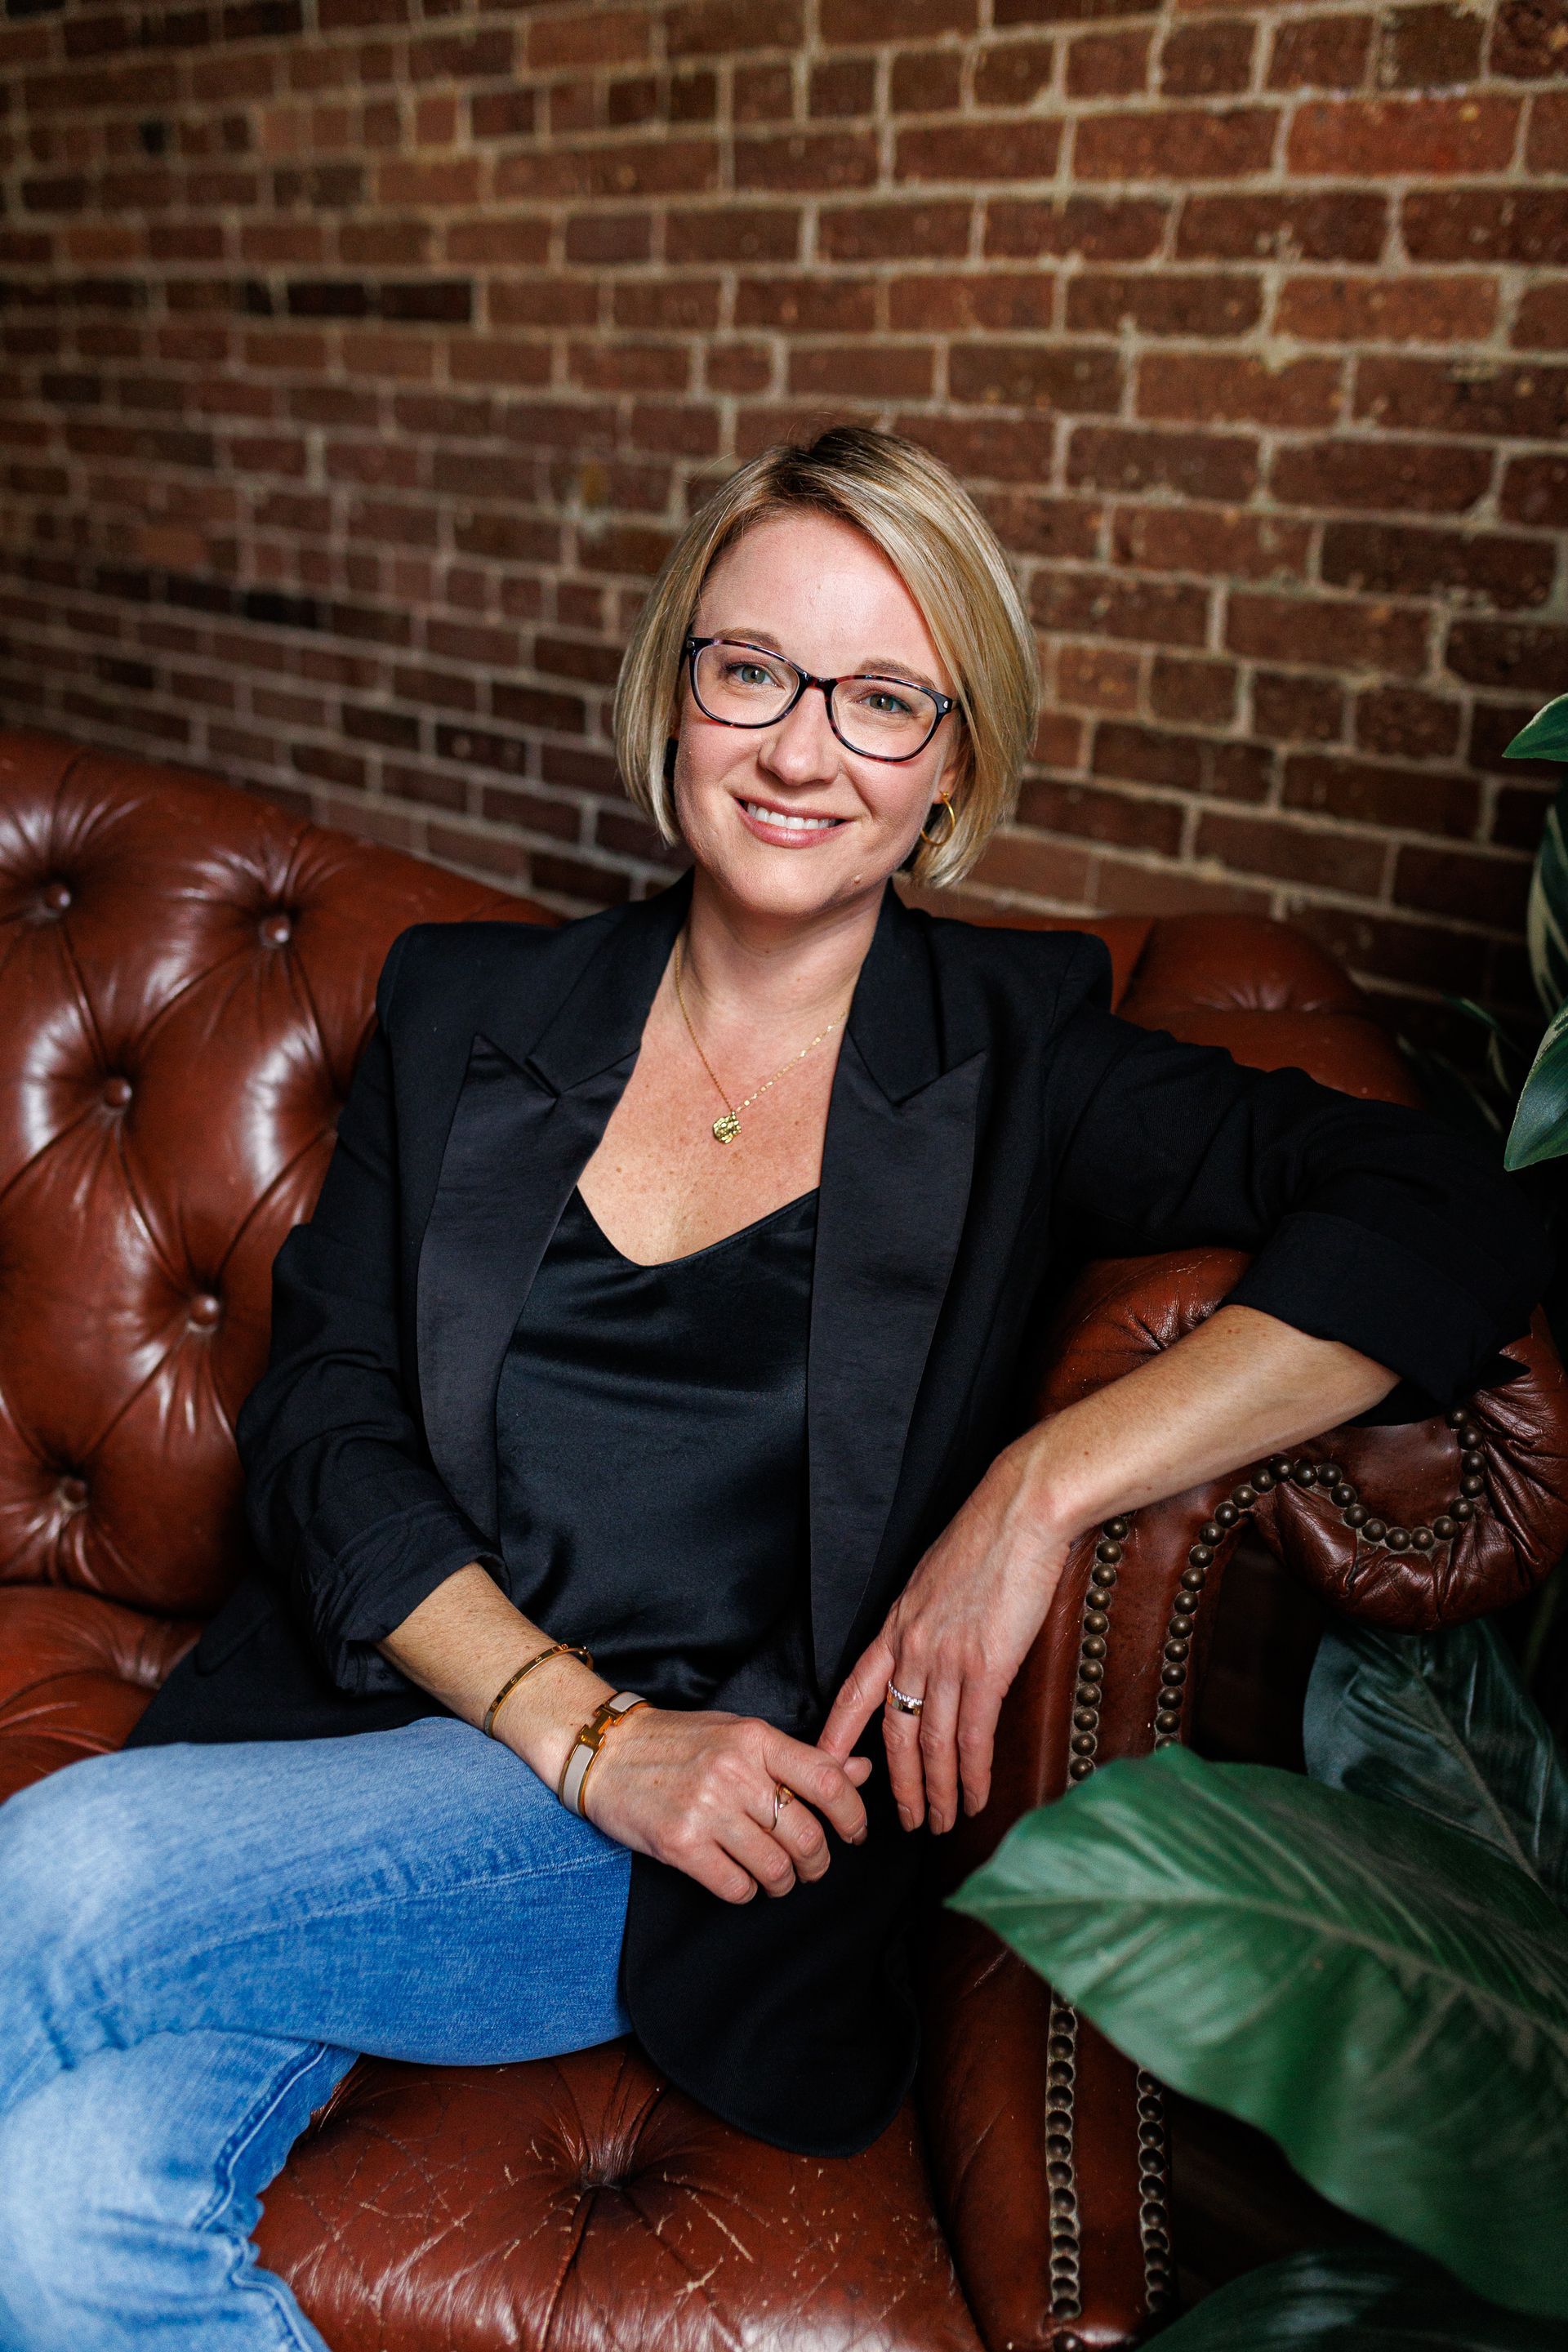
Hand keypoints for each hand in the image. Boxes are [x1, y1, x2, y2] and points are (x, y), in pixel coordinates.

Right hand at [583, 1706, 872, 1903]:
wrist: (606, 1752)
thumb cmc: (679, 1743)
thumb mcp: (741, 1735)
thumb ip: (799, 1757)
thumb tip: (859, 1770)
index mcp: (755, 1739)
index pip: (828, 1781)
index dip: (853, 1815)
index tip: (854, 1833)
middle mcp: (734, 1772)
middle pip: (807, 1835)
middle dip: (818, 1863)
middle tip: (811, 1867)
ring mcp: (706, 1809)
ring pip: (775, 1868)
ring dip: (783, 1882)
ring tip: (775, 1876)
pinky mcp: (680, 1844)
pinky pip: (736, 1886)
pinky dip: (746, 1892)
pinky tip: (738, 1879)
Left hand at [819, 1435, 1073, 1834]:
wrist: (1021, 1512)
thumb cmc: (988, 1537)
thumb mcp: (937, 1578)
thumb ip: (929, 1619)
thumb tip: (937, 1646)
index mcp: (897, 1623)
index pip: (855, 1690)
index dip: (839, 1733)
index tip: (826, 1766)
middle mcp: (913, 1646)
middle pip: (895, 1731)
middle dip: (898, 1783)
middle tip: (903, 1821)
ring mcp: (947, 1658)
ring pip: (933, 1744)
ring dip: (936, 1790)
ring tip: (940, 1822)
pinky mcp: (987, 1666)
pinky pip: (972, 1736)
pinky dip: (971, 1775)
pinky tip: (973, 1797)